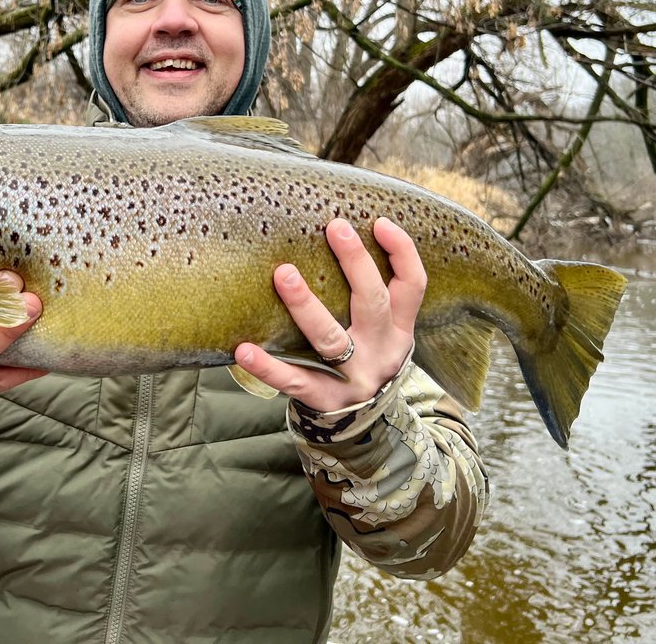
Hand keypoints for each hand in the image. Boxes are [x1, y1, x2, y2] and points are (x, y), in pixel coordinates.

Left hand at [234, 217, 424, 411]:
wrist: (369, 433)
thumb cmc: (365, 360)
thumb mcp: (384, 333)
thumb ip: (373, 296)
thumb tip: (341, 235)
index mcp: (399, 329)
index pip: (412, 285)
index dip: (402, 252)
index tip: (380, 222)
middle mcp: (382, 351)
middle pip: (372, 303)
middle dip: (355, 263)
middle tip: (335, 228)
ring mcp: (354, 378)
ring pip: (330, 339)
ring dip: (306, 306)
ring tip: (284, 274)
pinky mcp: (325, 402)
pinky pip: (294, 381)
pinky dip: (268, 367)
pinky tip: (243, 350)